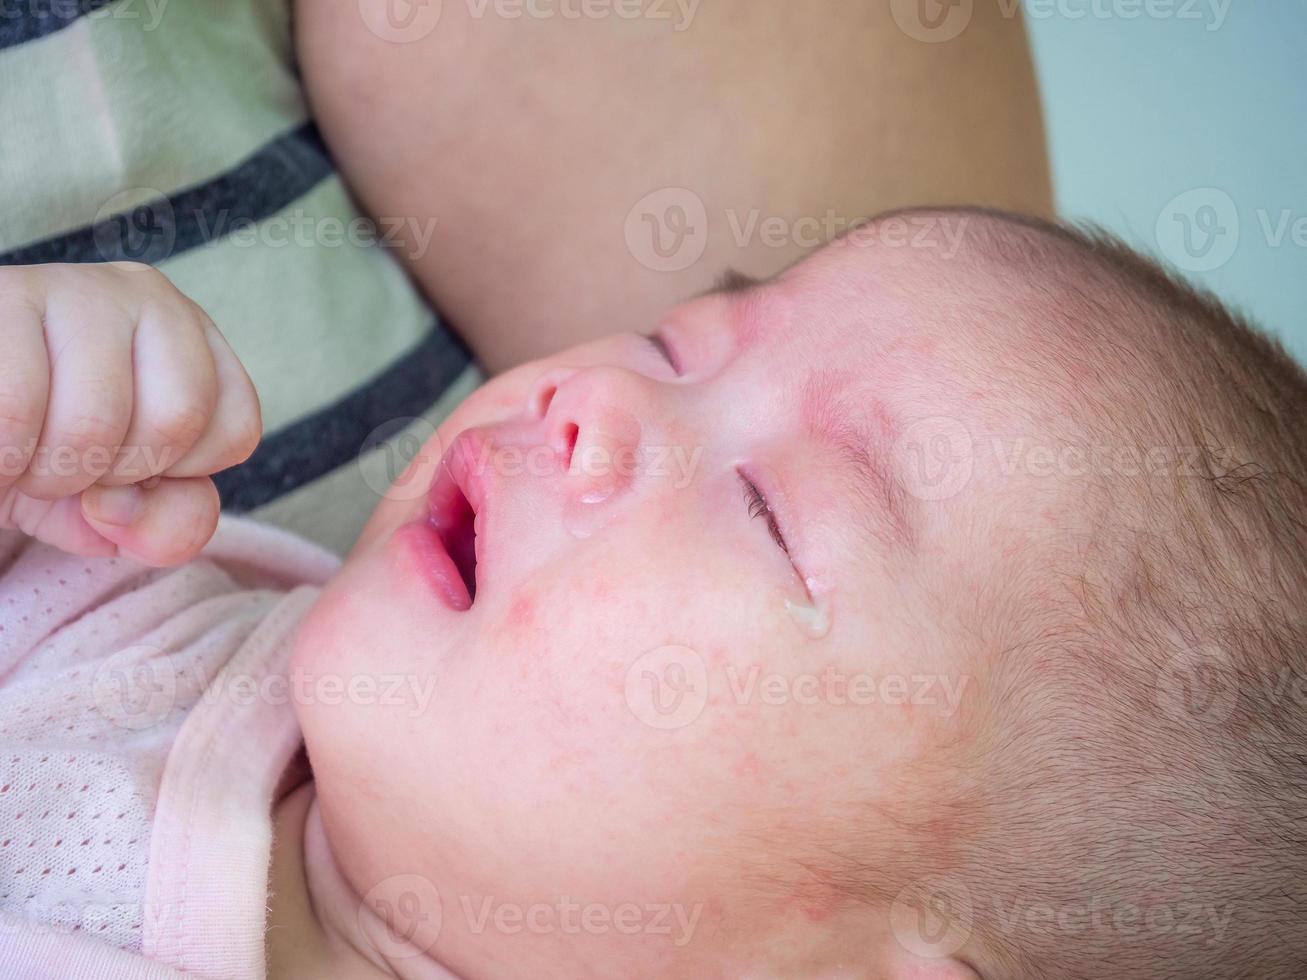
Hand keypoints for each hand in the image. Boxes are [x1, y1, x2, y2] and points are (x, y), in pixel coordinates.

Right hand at [0, 262, 260, 565]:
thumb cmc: (44, 451)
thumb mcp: (114, 501)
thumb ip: (164, 522)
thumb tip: (128, 511)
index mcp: (195, 341)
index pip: (237, 428)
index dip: (177, 476)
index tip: (127, 466)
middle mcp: (149, 298)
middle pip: (179, 419)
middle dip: (114, 474)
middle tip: (69, 465)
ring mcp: (75, 288)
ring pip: (95, 418)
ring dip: (48, 473)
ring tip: (24, 454)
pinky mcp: (3, 295)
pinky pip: (15, 408)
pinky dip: (3, 457)